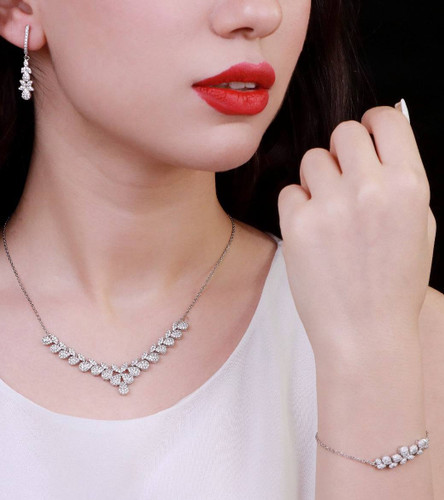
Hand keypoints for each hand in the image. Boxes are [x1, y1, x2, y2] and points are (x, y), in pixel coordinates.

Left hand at [277, 105, 435, 358]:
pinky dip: (298, 207)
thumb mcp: (419, 226)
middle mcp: (371, 189)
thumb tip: (384, 134)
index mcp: (409, 186)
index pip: (385, 119)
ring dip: (317, 179)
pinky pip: (289, 192)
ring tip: (328, 213)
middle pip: (343, 132)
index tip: (365, 136)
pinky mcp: (298, 225)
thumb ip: (402, 178)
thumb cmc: (395, 284)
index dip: (372, 123)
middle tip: (342, 179)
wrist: (366, 334)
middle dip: (342, 151)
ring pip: (311, 159)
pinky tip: (313, 233)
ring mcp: (332, 206)